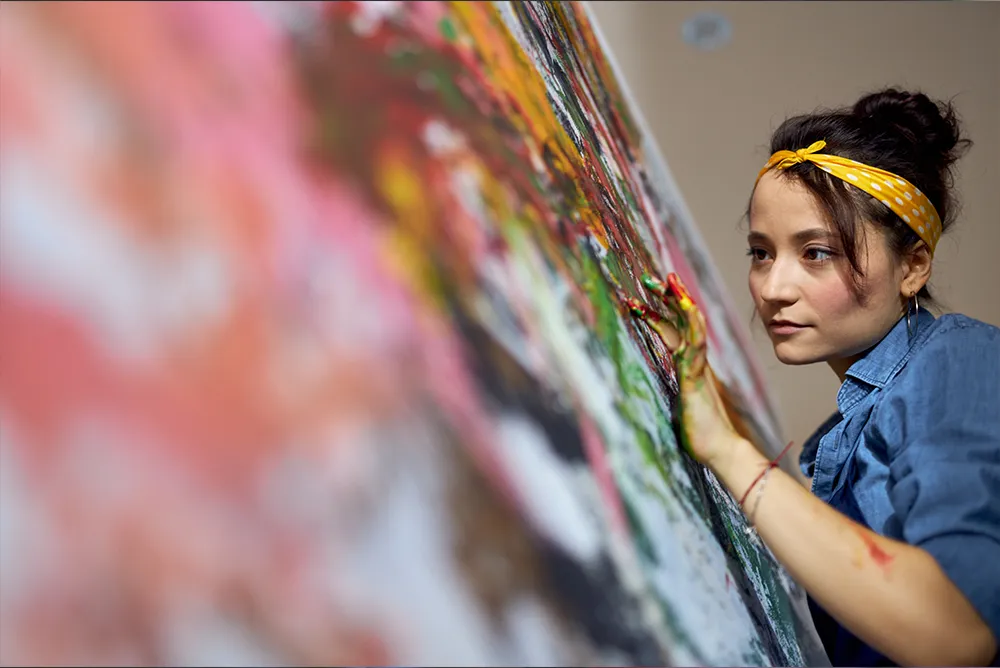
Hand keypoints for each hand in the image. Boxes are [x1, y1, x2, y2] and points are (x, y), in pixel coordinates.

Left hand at [627, 272, 743, 469]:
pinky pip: (696, 347)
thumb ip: (672, 394)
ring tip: (668, 282)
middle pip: (680, 323)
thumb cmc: (701, 434)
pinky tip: (687, 309)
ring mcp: (697, 368)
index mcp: (688, 368)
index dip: (658, 315)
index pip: (673, 334)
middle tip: (651, 278)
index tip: (639, 299)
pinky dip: (692, 325)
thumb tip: (658, 393)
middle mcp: (694, 363)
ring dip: (679, 304)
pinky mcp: (697, 378)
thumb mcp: (679, 408)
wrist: (721, 451)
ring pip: (690, 327)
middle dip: (666, 300)